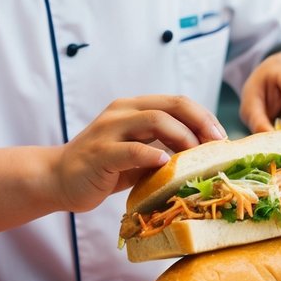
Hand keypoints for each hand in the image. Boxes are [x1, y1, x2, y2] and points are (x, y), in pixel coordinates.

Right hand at [52, 95, 226, 212]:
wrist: (58, 178)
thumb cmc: (104, 168)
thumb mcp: (138, 153)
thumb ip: (163, 147)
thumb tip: (205, 154)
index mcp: (134, 108)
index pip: (178, 102)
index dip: (204, 117)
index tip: (222, 138)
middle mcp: (122, 112)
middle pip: (171, 106)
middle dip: (201, 123)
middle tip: (218, 145)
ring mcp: (109, 130)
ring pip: (154, 121)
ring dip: (182, 137)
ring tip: (197, 156)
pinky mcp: (99, 153)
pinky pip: (130, 150)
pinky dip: (152, 156)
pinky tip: (166, 165)